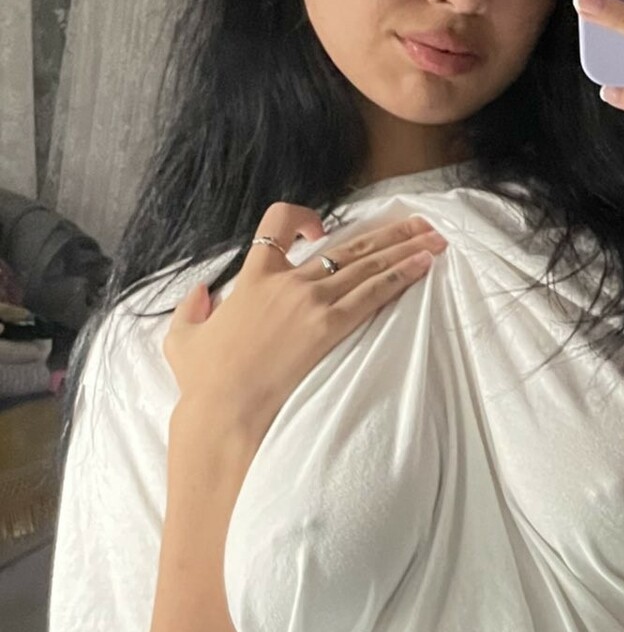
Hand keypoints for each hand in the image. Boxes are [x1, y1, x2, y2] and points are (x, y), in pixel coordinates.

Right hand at [163, 204, 447, 444]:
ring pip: (366, 263)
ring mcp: (310, 302)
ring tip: (434, 237)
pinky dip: (402, 275)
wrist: (225, 411)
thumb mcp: (182, 340)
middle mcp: (286, 282)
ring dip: (404, 248)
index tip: (320, 232)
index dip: (301, 219)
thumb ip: (191, 309)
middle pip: (345, 244)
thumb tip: (201, 292)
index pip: (276, 226)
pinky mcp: (330, 327)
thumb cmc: (205, 382)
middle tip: (417, 224)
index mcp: (252, 278)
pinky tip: (424, 265)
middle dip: (386, 232)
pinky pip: (373, 292)